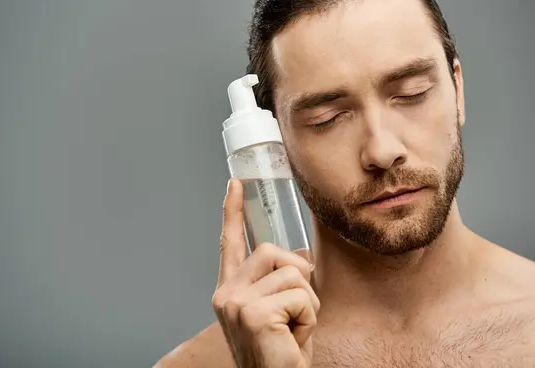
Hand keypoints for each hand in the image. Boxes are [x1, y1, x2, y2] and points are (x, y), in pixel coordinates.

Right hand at [212, 179, 319, 367]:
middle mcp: (226, 294)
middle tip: (295, 313)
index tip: (234, 184)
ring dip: (306, 302)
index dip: (233, 211)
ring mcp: (237, 303)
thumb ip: (279, 282)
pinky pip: (300, 295)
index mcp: (231, 291)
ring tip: (294, 329)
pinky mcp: (254, 314)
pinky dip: (308, 317)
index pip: (231, 243)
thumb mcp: (280, 312)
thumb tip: (300, 257)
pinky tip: (294, 338)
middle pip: (272, 251)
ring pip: (292, 273)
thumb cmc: (281, 352)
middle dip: (297, 277)